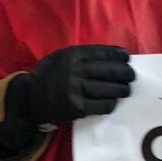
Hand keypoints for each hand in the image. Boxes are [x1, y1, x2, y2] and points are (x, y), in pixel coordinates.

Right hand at [12, 45, 134, 125]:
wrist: (30, 99)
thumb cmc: (48, 76)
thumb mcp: (59, 57)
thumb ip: (80, 55)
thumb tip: (110, 56)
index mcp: (71, 55)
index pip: (102, 53)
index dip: (118, 55)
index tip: (127, 58)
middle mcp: (74, 70)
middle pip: (109, 71)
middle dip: (125, 73)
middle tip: (131, 76)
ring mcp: (75, 89)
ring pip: (108, 89)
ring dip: (121, 90)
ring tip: (126, 90)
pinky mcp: (76, 107)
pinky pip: (101, 105)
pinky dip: (110, 103)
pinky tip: (113, 102)